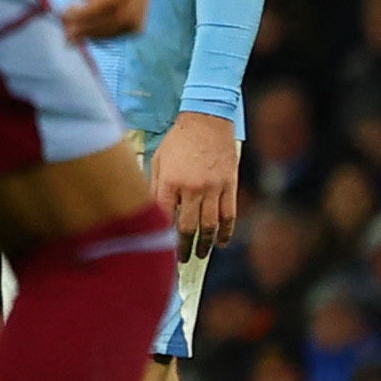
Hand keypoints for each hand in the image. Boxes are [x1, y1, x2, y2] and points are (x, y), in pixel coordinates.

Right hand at [45, 0, 148, 41]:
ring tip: (65, 19)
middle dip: (98, 35)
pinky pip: (112, 2)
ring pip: (124, 20)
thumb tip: (86, 16)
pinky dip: (90, 13)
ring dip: (93, 27)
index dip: (100, 32)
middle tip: (67, 30)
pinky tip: (69, 9)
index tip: (69, 30)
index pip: (128, 20)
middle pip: (131, 27)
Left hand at [150, 111, 241, 259]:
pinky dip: (227, 231)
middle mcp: (193, 188)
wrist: (207, 121)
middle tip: (182, 260)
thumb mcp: (158, 161)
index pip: (164, 217)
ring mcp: (214, 187)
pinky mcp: (230, 185)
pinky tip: (222, 242)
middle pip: (188, 226)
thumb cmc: (178, 141)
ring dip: (206, 244)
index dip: (162, 236)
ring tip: (200, 255)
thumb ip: (155, 187)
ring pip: (211, 225)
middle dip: (184, 246)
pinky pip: (230, 214)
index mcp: (170, 181)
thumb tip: (150, 211)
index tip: (160, 249)